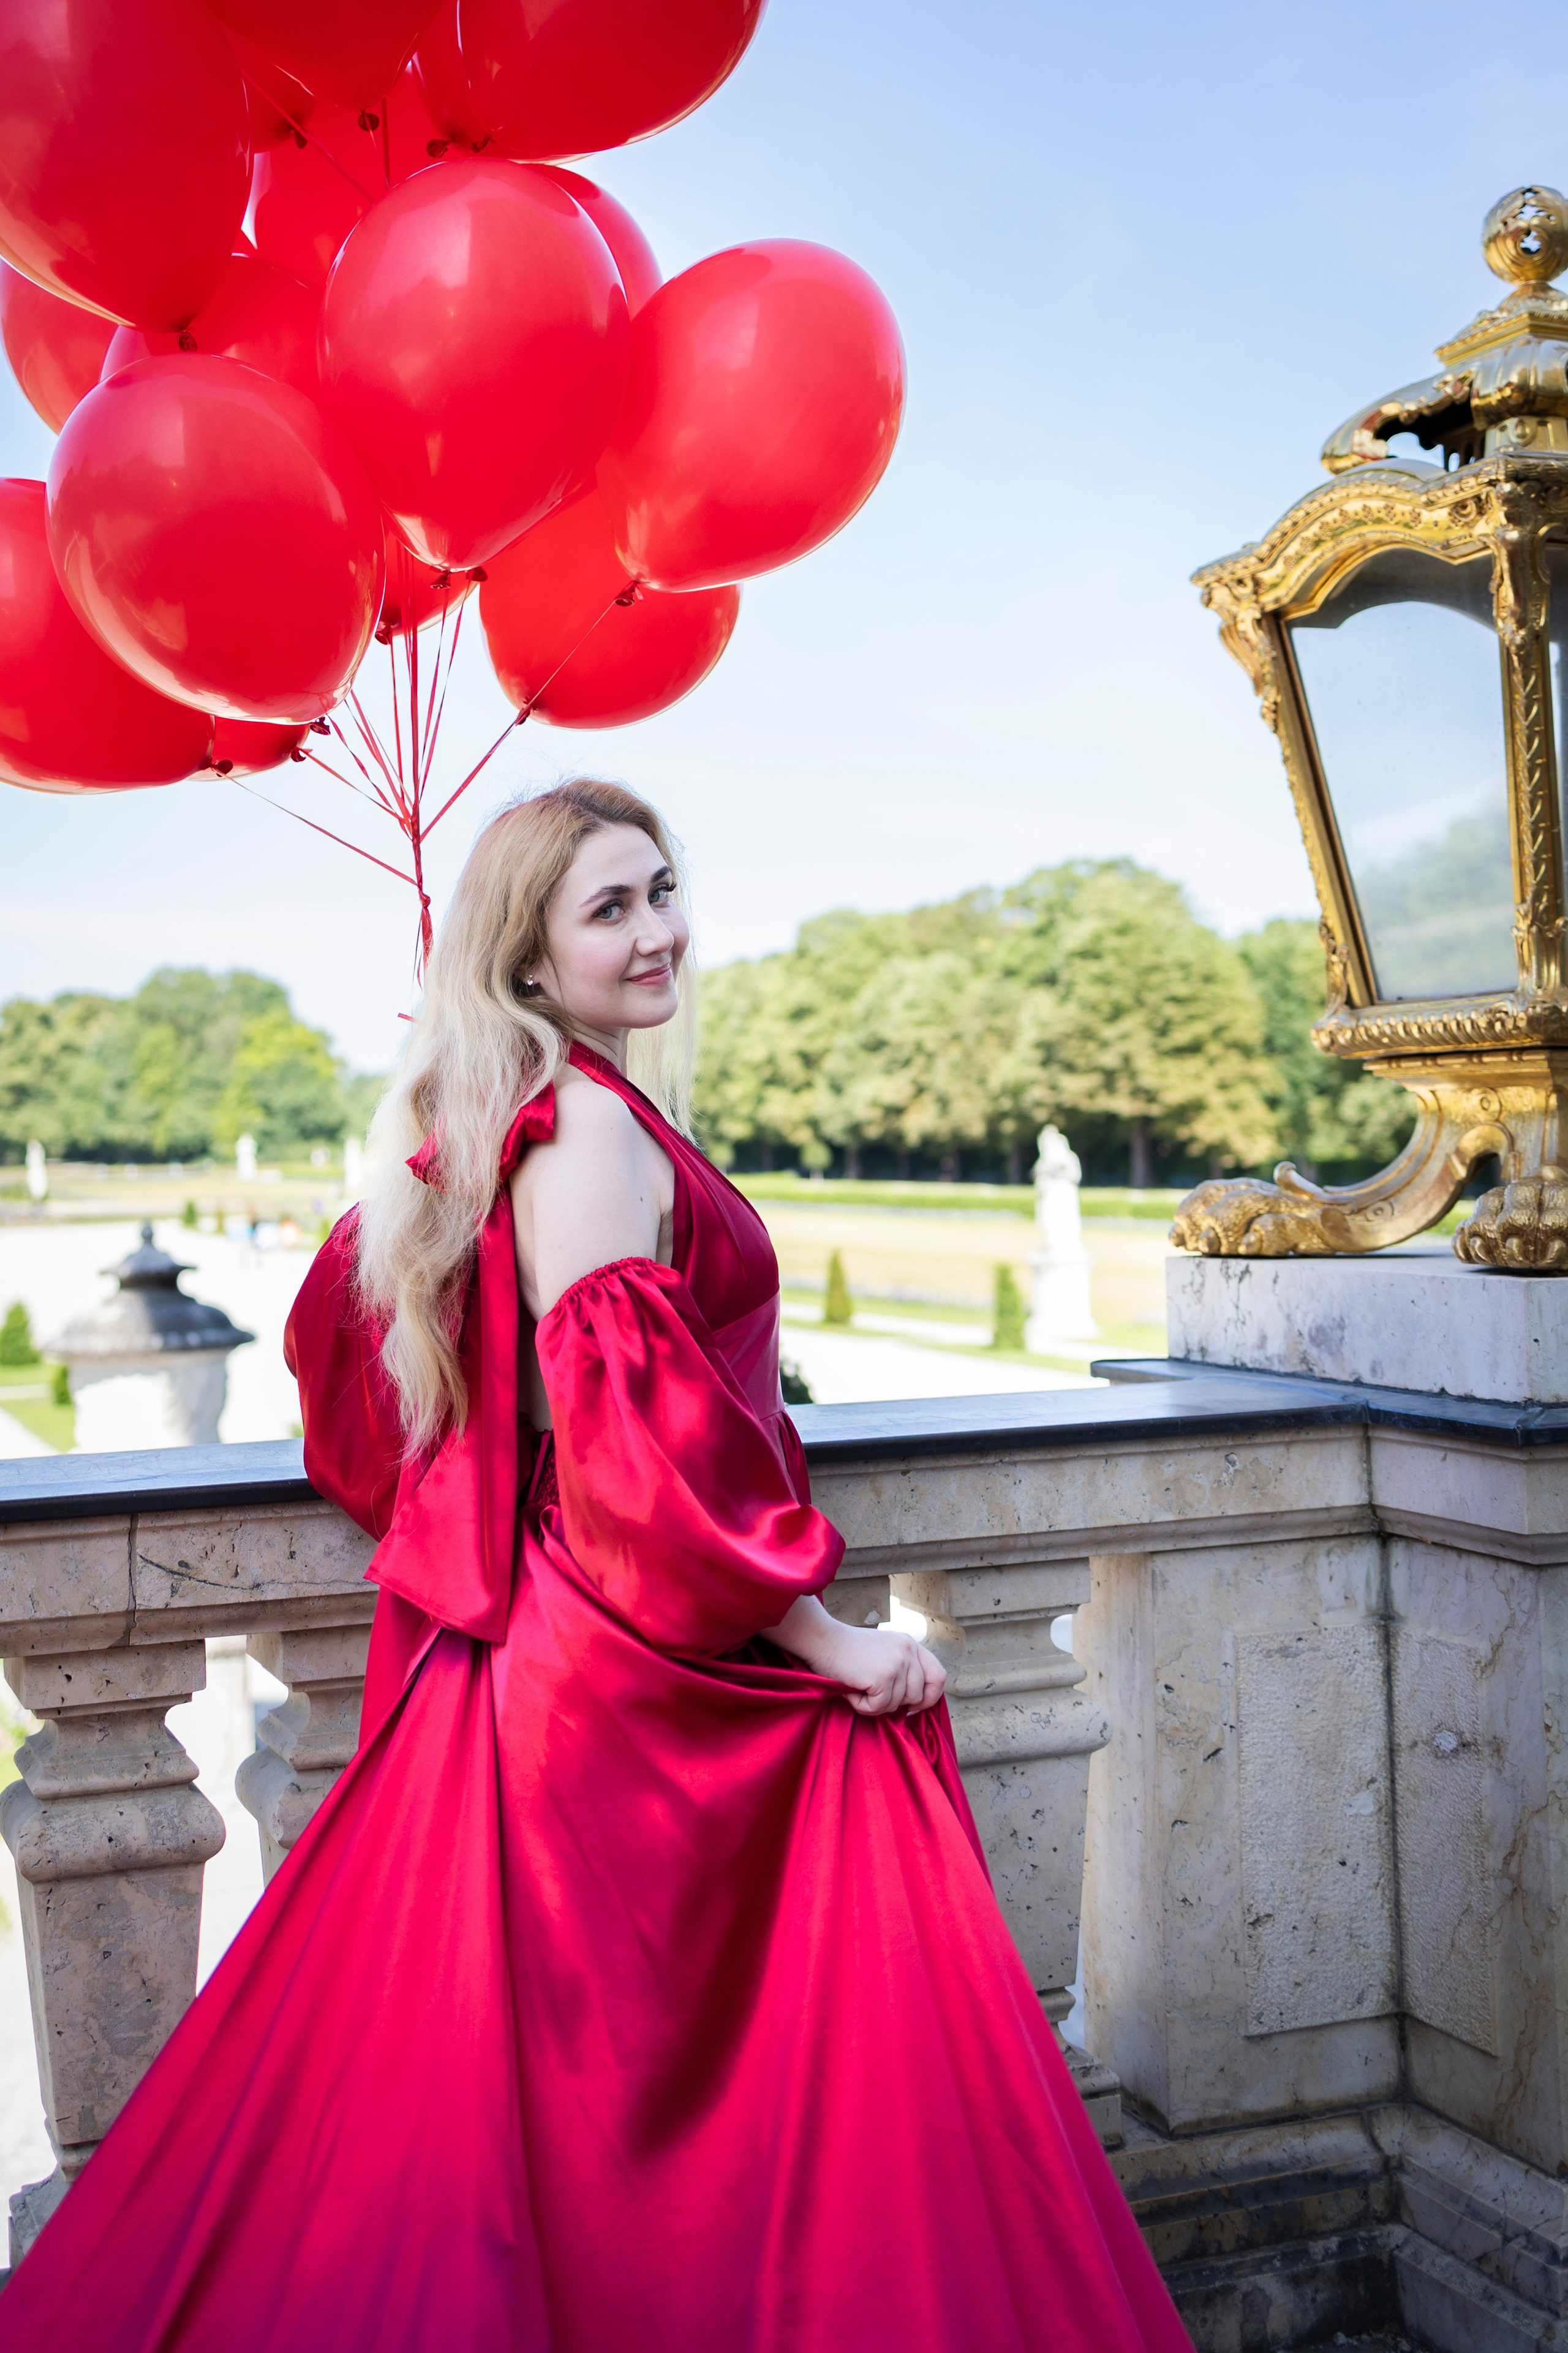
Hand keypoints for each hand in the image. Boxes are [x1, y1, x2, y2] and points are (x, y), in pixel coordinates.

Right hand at [763, 1596, 947, 1715]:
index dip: (929, 1697)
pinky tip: (851, 1690)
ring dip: (876, 1704)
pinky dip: (862, 1705)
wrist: (822, 1640)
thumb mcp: (884, 1652)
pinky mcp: (883, 1676)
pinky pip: (879, 1708)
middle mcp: (908, 1651)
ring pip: (897, 1705)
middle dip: (897, 1704)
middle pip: (919, 1696)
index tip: (911, 1707)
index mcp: (911, 1645)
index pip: (938, 1676)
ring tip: (858, 1687)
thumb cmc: (847, 1651)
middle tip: (873, 1695)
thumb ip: (902, 1669)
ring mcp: (897, 1663)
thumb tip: (913, 1705)